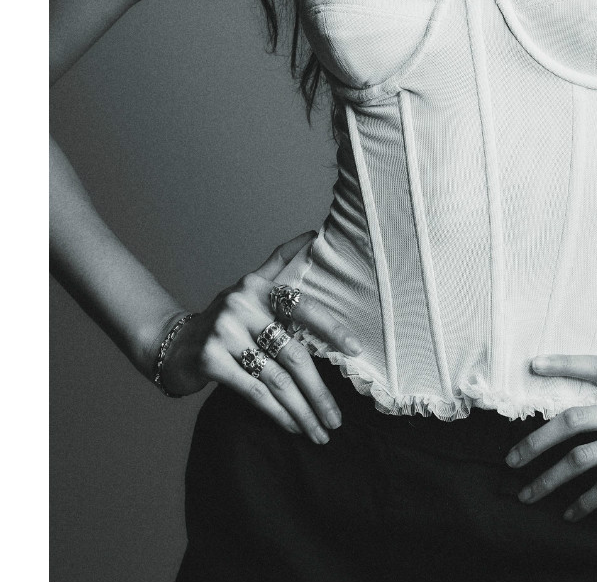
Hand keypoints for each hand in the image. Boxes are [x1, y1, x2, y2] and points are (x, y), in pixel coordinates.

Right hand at [158, 231, 361, 443]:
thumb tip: (312, 234)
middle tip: (338, 418)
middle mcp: (242, 306)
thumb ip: (278, 262)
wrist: (172, 344)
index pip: (303, 306)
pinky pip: (254, 391)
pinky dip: (278, 413)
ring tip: (321, 430)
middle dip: (319, 390)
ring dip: (303, 409)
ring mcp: (224, 333)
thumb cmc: (222, 318)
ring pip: (277, 378)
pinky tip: (295, 426)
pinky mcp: (210, 361)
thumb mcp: (248, 286)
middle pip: (293, 352)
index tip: (355, 351)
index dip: (331, 328)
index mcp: (257, 287)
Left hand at [505, 332, 596, 518]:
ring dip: (551, 479)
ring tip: (529, 493)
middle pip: (575, 419)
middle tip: (512, 458)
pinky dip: (585, 502)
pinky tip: (571, 512)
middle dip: (536, 440)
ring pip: (585, 457)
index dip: (563, 363)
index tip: (532, 367)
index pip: (596, 366)